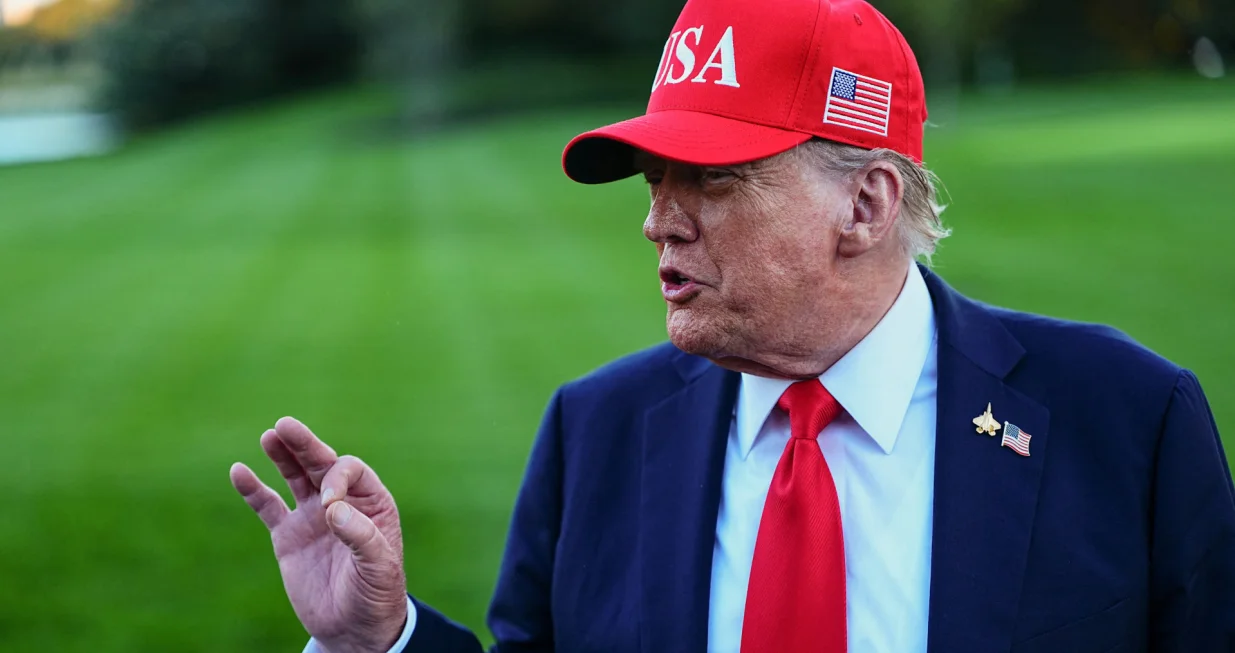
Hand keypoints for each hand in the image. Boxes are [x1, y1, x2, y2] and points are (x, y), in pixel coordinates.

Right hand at [230, 417, 407, 652]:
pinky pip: (267, 506)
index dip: (336, 478)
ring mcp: (312, 517)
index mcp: (370, 502)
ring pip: (295, 476)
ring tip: (270, 435)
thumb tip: (332, 509)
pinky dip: (253, 489)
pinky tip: (239, 470)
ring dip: (283, 455)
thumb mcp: (379, 566)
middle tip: (285, 425)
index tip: (327, 505)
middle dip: (305, 445)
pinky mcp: (287, 535)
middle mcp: (341, 502)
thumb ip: (361, 536)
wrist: (353, 628)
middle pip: (321, 463)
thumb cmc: (376, 594)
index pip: (349, 471)